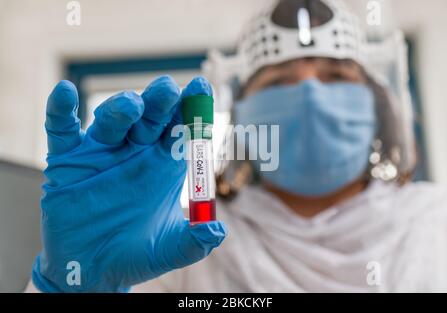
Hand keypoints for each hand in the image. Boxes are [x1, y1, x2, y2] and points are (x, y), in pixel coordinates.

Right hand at [32, 76, 226, 291]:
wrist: (93, 270)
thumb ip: (194, 241)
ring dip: (121, 108)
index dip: (191, 110)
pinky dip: (60, 111)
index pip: (180, 130)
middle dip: (159, 102)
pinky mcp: (68, 161)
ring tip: (131, 106)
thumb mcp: (169, 250)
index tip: (201, 88)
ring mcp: (102, 153)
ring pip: (112, 120)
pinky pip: (62, 131)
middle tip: (167, 90)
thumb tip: (217, 230)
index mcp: (163, 165)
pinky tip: (64, 91)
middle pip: (150, 118)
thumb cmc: (136, 255)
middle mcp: (135, 152)